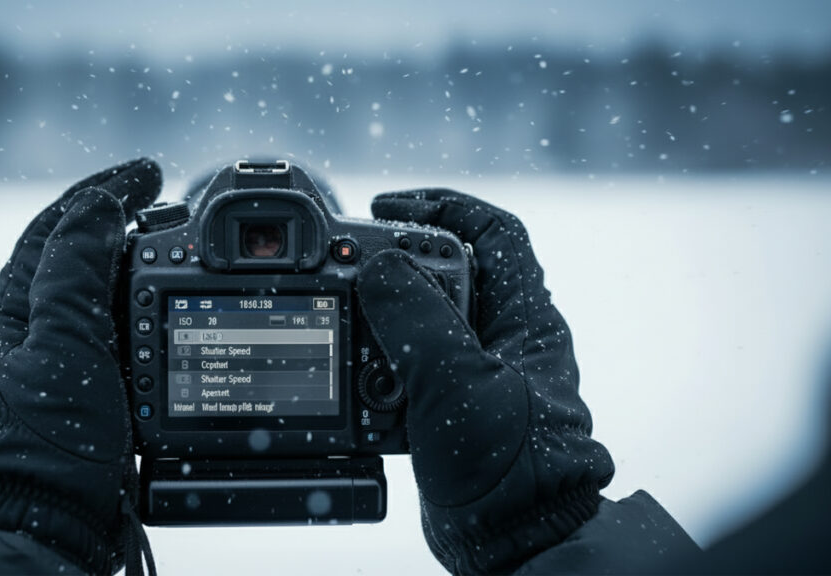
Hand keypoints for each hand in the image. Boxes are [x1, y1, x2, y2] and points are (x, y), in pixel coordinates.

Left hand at [0, 159, 160, 574]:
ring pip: (107, 290)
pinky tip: (175, 307)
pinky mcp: (100, 387)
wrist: (55, 517)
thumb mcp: (64, 342)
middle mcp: (42, 327)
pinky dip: (152, 306)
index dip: (103, 191)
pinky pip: (126, 328)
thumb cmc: (51, 437)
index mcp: (22, 309)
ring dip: (140, 259)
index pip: (59, 227)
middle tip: (169, 203)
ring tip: (178, 243)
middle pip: (82, 252)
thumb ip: (75, 270)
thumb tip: (95, 206)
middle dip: (123, 218)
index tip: (149, 172)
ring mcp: (72, 358)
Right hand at [356, 189, 613, 573]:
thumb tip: (380, 267)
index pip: (493, 232)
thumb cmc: (513, 465)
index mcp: (523, 317)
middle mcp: (500, 338)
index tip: (387, 206)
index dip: (443, 205)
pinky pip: (402, 367)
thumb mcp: (458, 380)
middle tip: (351, 270)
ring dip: (378, 320)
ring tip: (348, 327)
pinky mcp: (445, 407)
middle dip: (395, 266)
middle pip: (444, 271)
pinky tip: (357, 378)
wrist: (514, 540)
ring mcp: (472, 373)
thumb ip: (416, 318)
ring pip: (417, 320)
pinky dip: (375, 367)